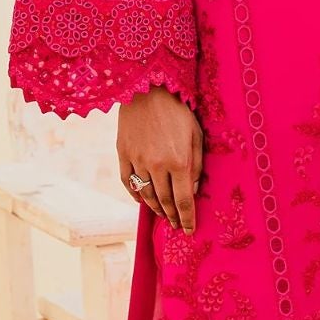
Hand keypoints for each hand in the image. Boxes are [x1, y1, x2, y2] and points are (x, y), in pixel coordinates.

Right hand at [117, 86, 203, 232]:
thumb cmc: (178, 110)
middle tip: (177, 225)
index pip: (183, 201)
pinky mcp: (123, 154)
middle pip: (165, 201)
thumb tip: (193, 190)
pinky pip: (128, 182)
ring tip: (163, 215)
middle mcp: (156, 166)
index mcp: (178, 162)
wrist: (148, 88)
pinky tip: (143, 201)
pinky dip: (136, 195)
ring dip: (156, 209)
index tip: (189, 230)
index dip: (187, 219)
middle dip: (172, 217)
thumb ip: (196, 165)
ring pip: (146, 195)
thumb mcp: (196, 135)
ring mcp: (137, 161)